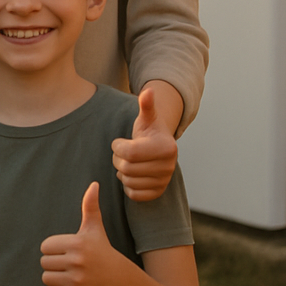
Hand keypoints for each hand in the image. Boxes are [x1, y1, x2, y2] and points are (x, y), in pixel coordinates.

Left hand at [40, 182, 119, 285]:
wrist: (118, 278)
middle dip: (53, 262)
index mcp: (77, 243)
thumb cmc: (101, 249)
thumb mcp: (95, 227)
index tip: (66, 249)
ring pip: (46, 278)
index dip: (53, 248)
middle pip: (44, 262)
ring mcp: (77, 280)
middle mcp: (77, 262)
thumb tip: (94, 184)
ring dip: (54, 276)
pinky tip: (71, 283)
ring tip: (68, 272)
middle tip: (67, 262)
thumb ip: (90, 205)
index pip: (45, 246)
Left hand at [111, 87, 177, 201]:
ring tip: (127, 162)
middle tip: (121, 153)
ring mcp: (165, 181)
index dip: (117, 147)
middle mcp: (169, 166)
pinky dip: (127, 186)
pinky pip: (134, 194)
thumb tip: (148, 91)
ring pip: (128, 182)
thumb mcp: (146, 117)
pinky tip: (131, 174)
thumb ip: (146, 105)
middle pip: (127, 168)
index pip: (129, 152)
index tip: (119, 142)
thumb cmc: (149, 131)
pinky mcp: (158, 193)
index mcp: (166, 147)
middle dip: (118, 159)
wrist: (159, 148)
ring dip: (121, 172)